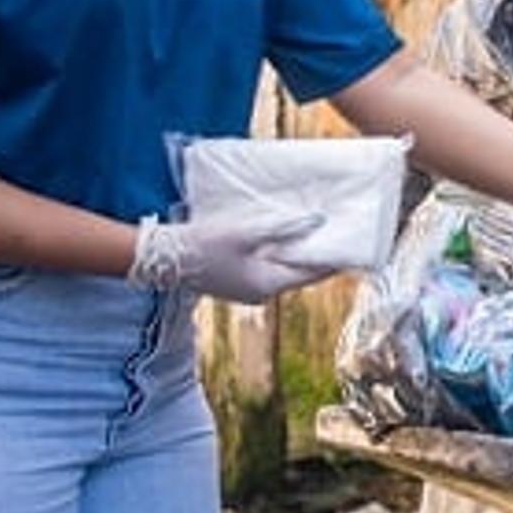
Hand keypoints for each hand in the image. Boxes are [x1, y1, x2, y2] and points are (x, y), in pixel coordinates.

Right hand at [129, 209, 333, 303]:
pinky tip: (280, 231)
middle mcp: (260, 292)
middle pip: (297, 271)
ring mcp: (246, 287)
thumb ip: (283, 227)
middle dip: (314, 250)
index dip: (333, 257)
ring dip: (294, 248)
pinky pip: (263, 264)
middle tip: (335, 230)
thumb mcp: (246, 232)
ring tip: (312, 227)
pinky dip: (275, 249)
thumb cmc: (203, 245)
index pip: (311, 273)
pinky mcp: (234, 279)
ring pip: (280, 267)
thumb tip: (317, 220)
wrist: (160, 258)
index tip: (352, 242)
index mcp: (267, 285)